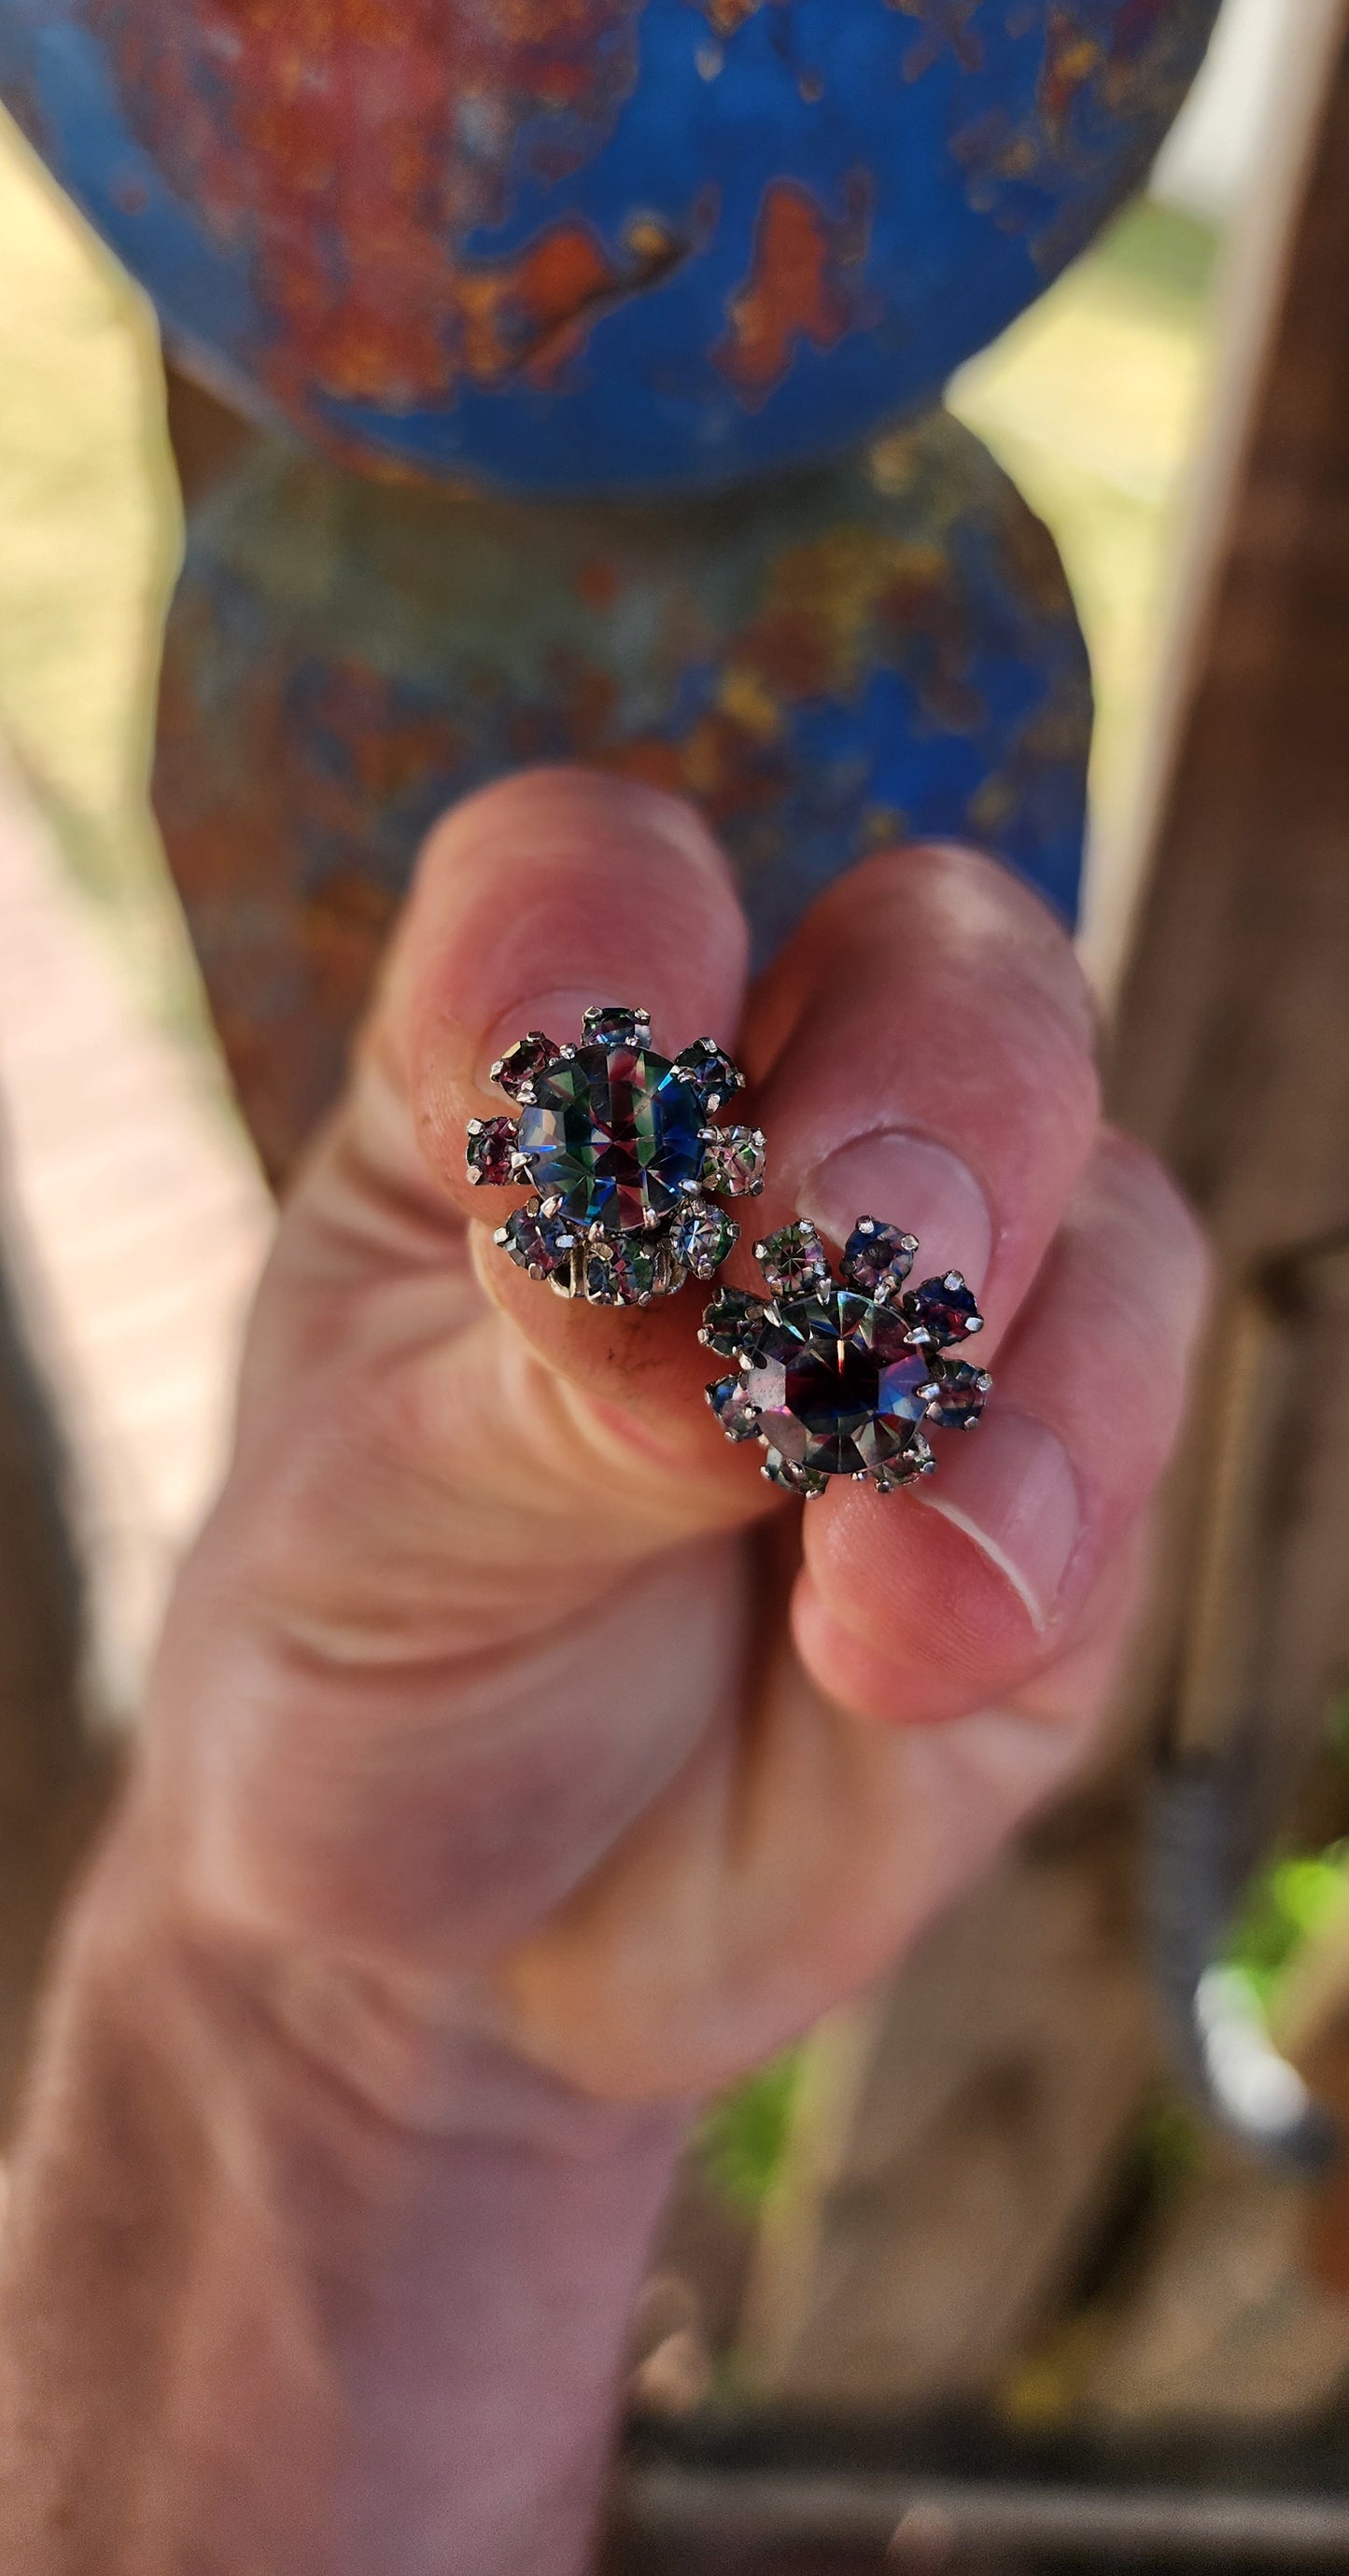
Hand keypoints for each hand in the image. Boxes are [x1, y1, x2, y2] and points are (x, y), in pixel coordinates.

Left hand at [137, 765, 1206, 2114]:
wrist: (465, 1936)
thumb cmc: (373, 1655)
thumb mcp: (384, 1512)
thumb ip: (561, 1383)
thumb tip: (763, 1331)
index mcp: (548, 1078)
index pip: (607, 879)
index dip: (599, 932)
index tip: (548, 1088)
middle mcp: (778, 1133)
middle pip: (942, 964)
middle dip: (906, 1100)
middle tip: (818, 1259)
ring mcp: (950, 1307)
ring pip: (1097, 1181)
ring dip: (990, 1325)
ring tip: (841, 1481)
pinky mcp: (1064, 1501)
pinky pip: (1132, 1433)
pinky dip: (1038, 1513)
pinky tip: (890, 1647)